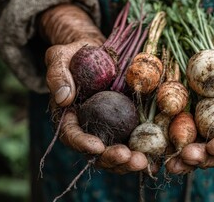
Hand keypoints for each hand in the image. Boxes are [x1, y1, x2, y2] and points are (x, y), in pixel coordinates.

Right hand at [42, 4, 148, 173]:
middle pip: (97, 152)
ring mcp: (108, 127)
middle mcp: (88, 127)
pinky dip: (143, 150)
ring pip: (116, 151)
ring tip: (143, 162)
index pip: (72, 135)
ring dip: (128, 161)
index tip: (97, 146)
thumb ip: (58, 75)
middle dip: (111, 158)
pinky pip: (134, 140)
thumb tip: (63, 98)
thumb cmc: (76, 55)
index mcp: (68, 116)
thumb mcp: (60, 57)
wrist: (98, 52)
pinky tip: (155, 155)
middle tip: (127, 158)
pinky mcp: (126, 123)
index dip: (82, 144)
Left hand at [166, 8, 213, 173]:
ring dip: (181, 156)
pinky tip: (156, 145)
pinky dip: (168, 138)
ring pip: (193, 144)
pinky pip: (178, 127)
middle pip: (212, 149)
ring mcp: (205, 121)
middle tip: (186, 158)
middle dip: (200, 157)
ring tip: (170, 164)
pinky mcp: (189, 112)